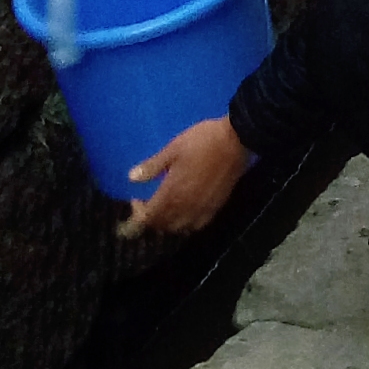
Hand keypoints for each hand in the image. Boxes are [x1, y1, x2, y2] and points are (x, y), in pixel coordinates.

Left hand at [119, 115, 251, 239]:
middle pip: (162, 226)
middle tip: (148, 202)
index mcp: (172, 193)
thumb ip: (153, 166)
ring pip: (178, 228)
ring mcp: (202, 210)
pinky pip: (196, 226)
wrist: (236, 140)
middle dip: (151, 218)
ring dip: (167, 222)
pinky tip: (186, 211)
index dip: (137, 215)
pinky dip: (186, 223)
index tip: (135, 200)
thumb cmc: (202, 141)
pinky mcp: (215, 208)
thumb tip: (131, 178)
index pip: (148, 217)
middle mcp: (185, 208)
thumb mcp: (173, 148)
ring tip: (165, 208)